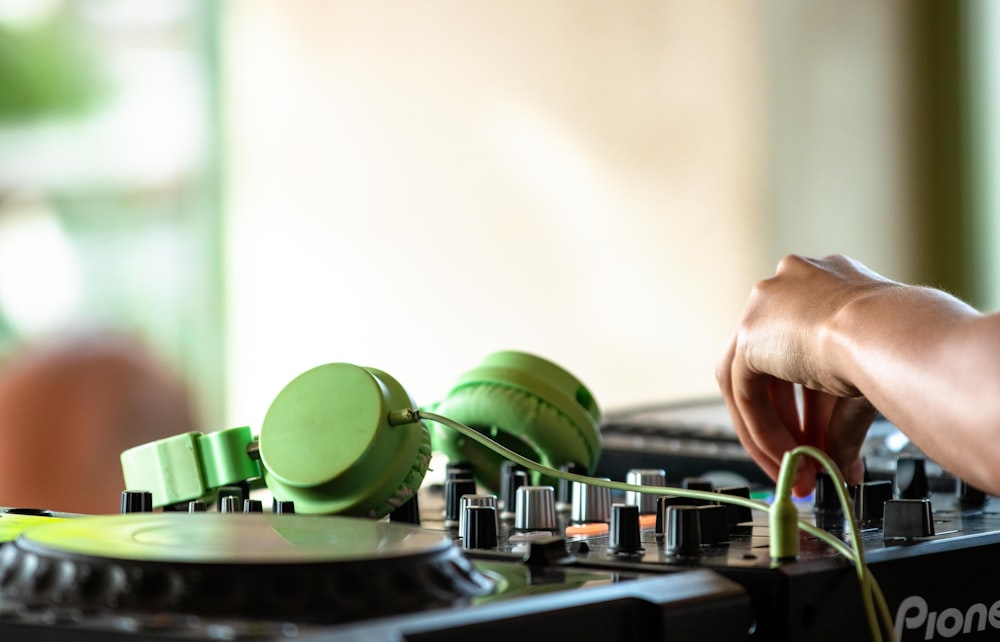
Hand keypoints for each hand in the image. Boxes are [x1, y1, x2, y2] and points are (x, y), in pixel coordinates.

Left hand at [716, 255, 888, 494]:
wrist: (894, 334)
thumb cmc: (903, 348)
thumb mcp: (867, 385)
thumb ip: (841, 421)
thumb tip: (840, 464)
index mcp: (826, 285)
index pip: (806, 350)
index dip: (812, 403)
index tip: (821, 436)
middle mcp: (790, 288)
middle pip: (775, 369)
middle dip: (792, 422)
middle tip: (808, 460)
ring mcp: (765, 306)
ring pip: (753, 382)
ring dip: (774, 431)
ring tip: (799, 469)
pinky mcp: (750, 333)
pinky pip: (747, 392)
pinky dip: (764, 429)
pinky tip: (789, 457)